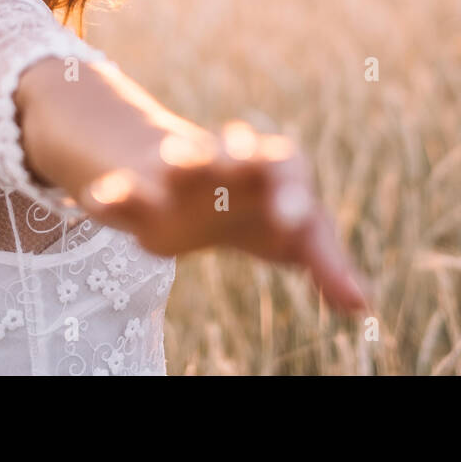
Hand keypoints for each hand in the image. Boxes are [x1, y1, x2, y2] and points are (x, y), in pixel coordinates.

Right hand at [81, 120, 372, 315]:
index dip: (293, 201)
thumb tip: (362, 306)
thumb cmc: (249, 211)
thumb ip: (324, 264)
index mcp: (270, 171)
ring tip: (173, 166)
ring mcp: (179, 169)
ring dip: (181, 160)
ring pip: (180, 160)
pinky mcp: (136, 184)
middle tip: (249, 172)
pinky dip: (113, 193)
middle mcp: (227, 162)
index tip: (294, 226)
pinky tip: (97, 200)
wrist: (178, 172)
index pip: (291, 177)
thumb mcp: (286, 236)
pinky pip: (122, 188)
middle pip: (241, 155)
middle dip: (243, 161)